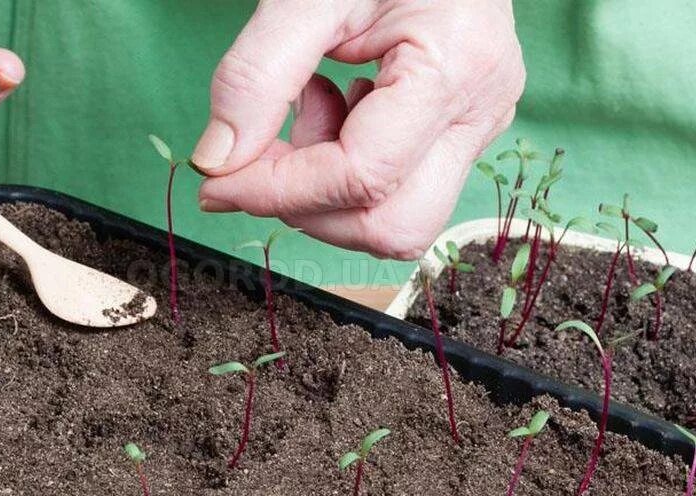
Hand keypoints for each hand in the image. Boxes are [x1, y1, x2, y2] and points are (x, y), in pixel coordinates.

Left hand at [194, 0, 523, 258]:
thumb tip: (217, 162)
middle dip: (311, 208)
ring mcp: (475, 127)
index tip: (217, 180)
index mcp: (455, 68)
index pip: (361, 178)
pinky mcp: (458, 132)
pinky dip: (345, 168)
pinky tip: (336, 105)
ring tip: (312, 105)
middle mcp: (479, 112)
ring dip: (328, 189)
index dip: (278, 191)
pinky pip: (397, 189)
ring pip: (397, 221)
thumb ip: (255, 76)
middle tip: (267, 150)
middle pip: (393, 226)